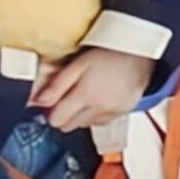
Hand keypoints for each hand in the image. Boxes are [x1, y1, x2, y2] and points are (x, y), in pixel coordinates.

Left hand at [30, 47, 155, 131]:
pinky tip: (99, 98)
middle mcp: (99, 108)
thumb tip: (37, 102)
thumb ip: (57, 85)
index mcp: (85, 95)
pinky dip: (95, 114)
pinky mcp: (121, 113)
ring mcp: (111, 112)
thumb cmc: (109, 52)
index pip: (56, 120)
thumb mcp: (78, 63)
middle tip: (67, 96)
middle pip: (68, 126)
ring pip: (83, 125)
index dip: (50, 111)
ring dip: (79, 115)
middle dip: (63, 115)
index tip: (51, 101)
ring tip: (85, 94)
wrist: (141, 51)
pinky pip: (100, 122)